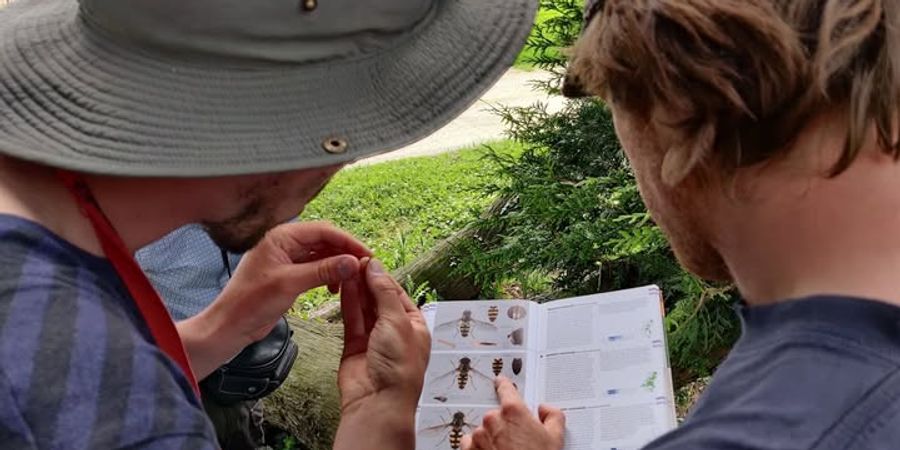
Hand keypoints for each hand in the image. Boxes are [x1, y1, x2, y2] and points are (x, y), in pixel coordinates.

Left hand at [178, 221, 370, 377]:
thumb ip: (323, 270)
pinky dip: (328, 275)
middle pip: (325, 240)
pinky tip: (334, 287)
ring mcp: (288, 258)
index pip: (324, 231)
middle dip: (345, 253)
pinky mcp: (289, 274)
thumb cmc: (250, 302)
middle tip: (364, 268)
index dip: (348, 242)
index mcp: (281, 236)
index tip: (366, 255)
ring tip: (351, 280)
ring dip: (338, 265)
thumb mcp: (290, 284)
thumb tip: (353, 262)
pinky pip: (316, 268)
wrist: (231, 325)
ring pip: (323, 255)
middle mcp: (285, 243)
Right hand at [333, 258, 430, 449]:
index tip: (369, 261)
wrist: (378, 401)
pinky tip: (344, 286)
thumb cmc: (399, 369)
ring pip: (364, 307)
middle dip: (369, 281)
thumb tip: (376, 268)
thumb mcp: (397, 322)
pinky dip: (348, 302)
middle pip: (380, 299)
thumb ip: (384, 292)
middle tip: (355, 261)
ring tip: (347, 268)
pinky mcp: (355, 346)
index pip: (398, 294)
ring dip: (357, 289)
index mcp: (414, 327)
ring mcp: (374, 339)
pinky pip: (351, 319)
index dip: (383, 277)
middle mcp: (395, 332)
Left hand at [462, 377, 565, 449]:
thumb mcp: (555, 438)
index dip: (504, 385)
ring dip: (491, 436)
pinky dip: (477, 447)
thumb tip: (546, 409)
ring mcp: (479, 435)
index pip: (506, 389)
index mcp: (513, 411)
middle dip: (505, 424)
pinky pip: (469, 442)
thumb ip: (553, 416)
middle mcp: (493, 420)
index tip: (501, 382)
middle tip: (517, 439)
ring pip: (483, 429)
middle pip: (497, 414)